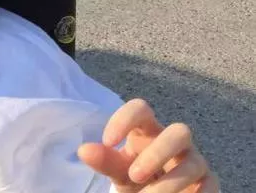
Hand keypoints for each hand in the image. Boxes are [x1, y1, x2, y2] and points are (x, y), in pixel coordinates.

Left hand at [78, 98, 218, 192]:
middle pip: (180, 131)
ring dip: (168, 184)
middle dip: (158, 154)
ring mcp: (195, 161)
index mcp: (148, 131)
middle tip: (134, 176)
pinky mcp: (209, 182)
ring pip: (193, 164)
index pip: (140, 109)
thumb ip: (104, 161)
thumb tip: (84, 150)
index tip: (107, 141)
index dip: (125, 119)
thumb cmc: (135, 177)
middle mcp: (175, 141)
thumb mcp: (118, 170)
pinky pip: (208, 185)